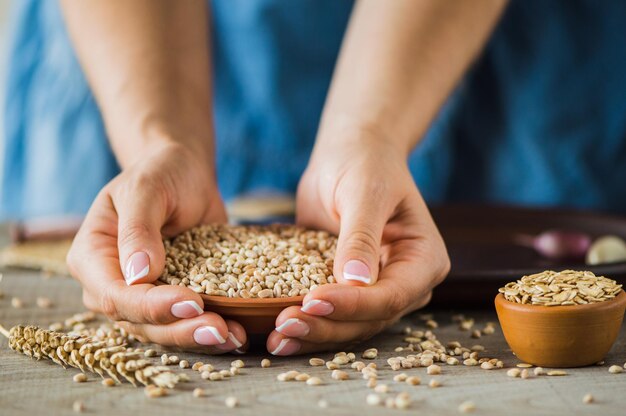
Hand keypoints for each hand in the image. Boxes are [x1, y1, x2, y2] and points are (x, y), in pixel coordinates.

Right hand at [67, 142, 246, 352]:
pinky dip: (209, 329)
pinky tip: (237, 334)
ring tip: (233, 337)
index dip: (152, 305)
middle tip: (219, 330)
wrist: (184, 173)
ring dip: (197, 337)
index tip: (192, 302)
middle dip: (179, 329)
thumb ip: (138, 229)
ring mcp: (143, 295)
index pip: (115, 295)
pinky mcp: (172, 298)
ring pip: (163, 330)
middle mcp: (112, 284)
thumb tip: (137, 274)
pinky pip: (186, 321)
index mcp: (93, 257)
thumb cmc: (160, 173)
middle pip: (139, 321)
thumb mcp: (146, 190)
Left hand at [267, 133, 449, 354]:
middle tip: (285, 325)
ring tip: (277, 339)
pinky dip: (306, 323)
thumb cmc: (365, 163)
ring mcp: (377, 290)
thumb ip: (361, 237)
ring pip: (348, 325)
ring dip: (313, 333)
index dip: (352, 304)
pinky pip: (330, 314)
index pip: (390, 295)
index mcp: (423, 260)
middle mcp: (405, 283)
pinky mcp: (348, 290)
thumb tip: (356, 281)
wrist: (350, 154)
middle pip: (369, 319)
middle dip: (327, 325)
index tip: (312, 300)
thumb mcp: (365, 193)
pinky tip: (277, 334)